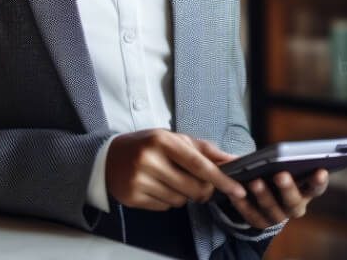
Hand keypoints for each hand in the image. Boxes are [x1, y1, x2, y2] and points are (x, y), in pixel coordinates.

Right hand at [105, 129, 247, 209]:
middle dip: (202, 190)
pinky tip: (157, 188)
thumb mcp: (174, 139)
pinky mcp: (133, 197)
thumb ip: (205, 150)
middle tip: (197, 182)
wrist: (108, 158)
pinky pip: (165, 208)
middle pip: (193, 187)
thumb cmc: (148, 145)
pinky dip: (167, 201)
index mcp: (162, 141)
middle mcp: (149, 160)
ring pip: (180, 200)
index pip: (199, 164)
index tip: (238, 189)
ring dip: (183, 195)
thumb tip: (234, 160)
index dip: (221, 178)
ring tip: (169, 180)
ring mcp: (139, 180)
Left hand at [224, 169, 328, 229]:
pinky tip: (235, 192)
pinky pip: (250, 213)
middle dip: (287, 188)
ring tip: (255, 181)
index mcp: (306, 192)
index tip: (320, 170)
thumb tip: (283, 152)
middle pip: (293, 202)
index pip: (316, 188)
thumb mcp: (285, 167)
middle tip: (280, 174)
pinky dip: (242, 202)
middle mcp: (295, 208)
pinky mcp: (259, 222)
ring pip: (272, 209)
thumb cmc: (276, 173)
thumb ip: (288, 162)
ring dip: (263, 195)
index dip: (319, 181)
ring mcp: (277, 217)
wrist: (263, 198)